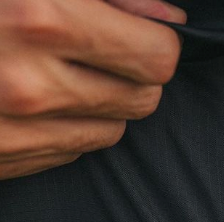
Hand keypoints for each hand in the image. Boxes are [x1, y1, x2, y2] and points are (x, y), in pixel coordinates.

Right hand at [0, 0, 185, 179]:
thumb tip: (168, 18)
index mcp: (41, 19)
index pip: (156, 58)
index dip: (158, 40)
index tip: (147, 30)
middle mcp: (33, 84)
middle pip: (143, 100)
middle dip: (134, 74)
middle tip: (101, 48)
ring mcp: (19, 131)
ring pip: (113, 131)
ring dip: (102, 104)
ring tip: (61, 71)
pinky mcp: (8, 161)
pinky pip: (72, 151)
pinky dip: (66, 126)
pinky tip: (34, 98)